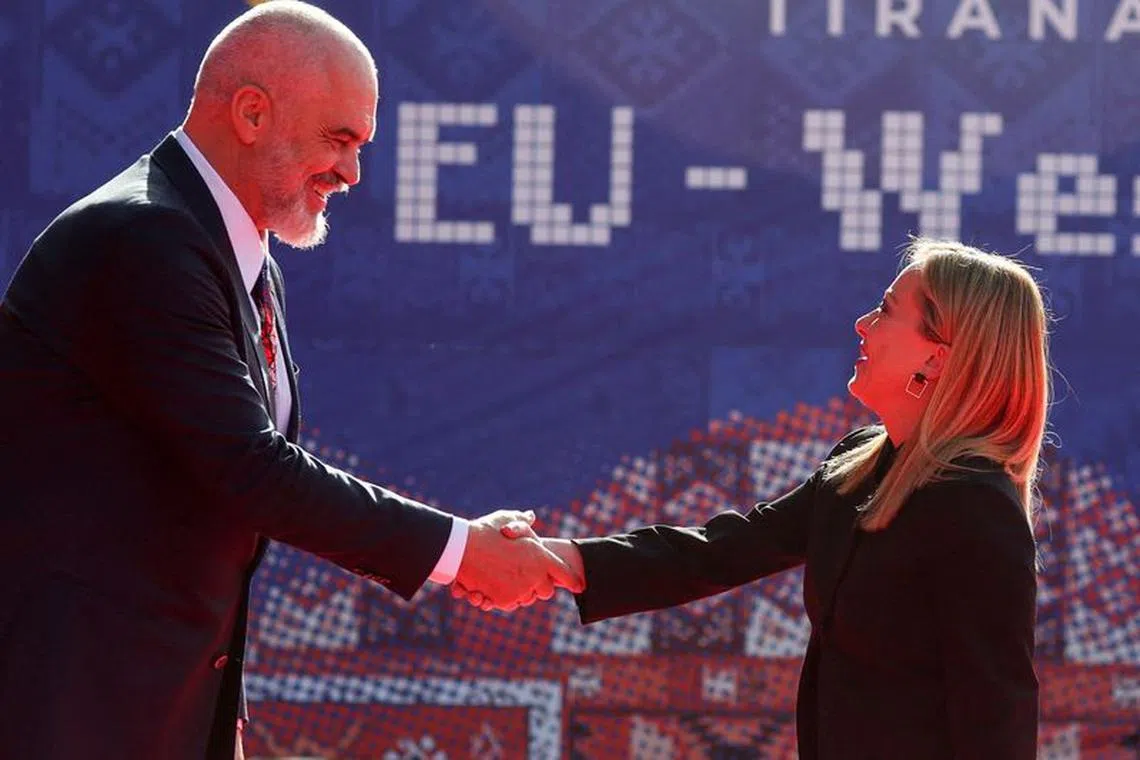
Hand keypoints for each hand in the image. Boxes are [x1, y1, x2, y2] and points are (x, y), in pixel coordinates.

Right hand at [452, 509, 583, 611]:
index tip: (580, 585)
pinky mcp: (503, 601)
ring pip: (526, 598)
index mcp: (540, 556)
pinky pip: (509, 604)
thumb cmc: (484, 531)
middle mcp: (534, 575)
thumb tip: (531, 515)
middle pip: (546, 591)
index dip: (573, 579)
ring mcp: (519, 590)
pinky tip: (494, 586)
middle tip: (529, 578)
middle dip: (540, 587)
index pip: (564, 572)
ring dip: (520, 592)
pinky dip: (503, 597)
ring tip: (506, 579)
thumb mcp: (505, 519)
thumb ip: (521, 520)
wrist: (461, 548)